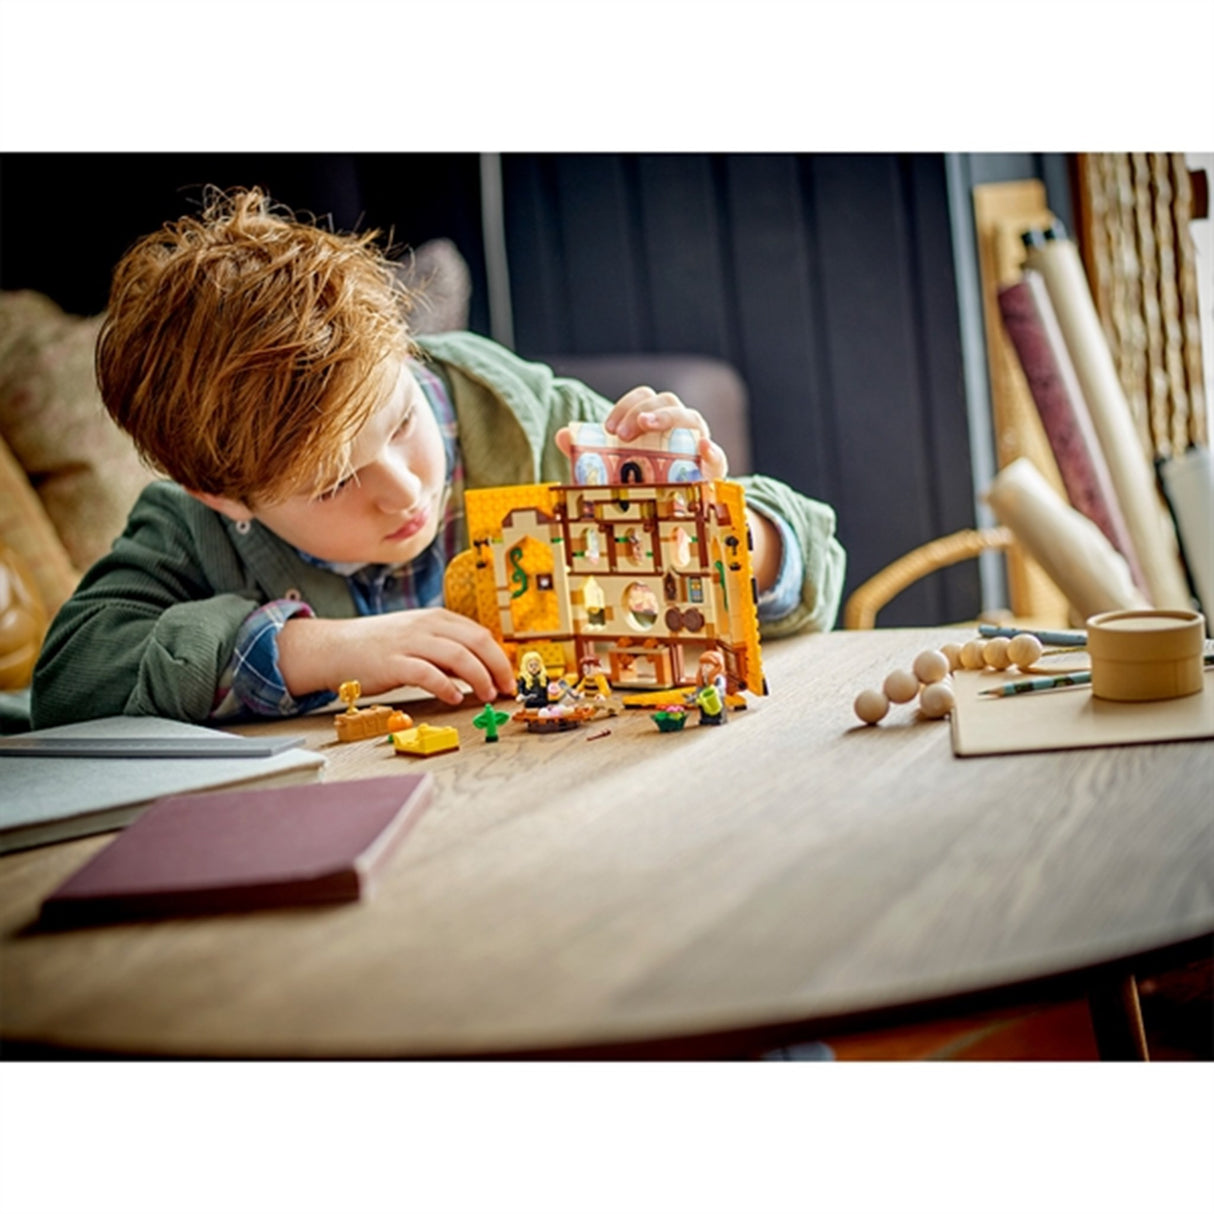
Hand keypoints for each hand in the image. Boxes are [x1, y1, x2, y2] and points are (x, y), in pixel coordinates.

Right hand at [277, 608, 516, 706]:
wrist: (335, 647)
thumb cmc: (379, 647)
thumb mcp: (418, 641)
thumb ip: (447, 654)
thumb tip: (480, 672)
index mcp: (436, 619)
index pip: (480, 634)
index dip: (500, 657)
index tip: (510, 678)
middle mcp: (426, 626)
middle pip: (476, 641)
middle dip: (498, 666)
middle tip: (506, 689)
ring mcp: (409, 642)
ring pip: (457, 655)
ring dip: (479, 677)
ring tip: (486, 695)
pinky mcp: (393, 663)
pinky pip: (427, 673)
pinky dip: (446, 686)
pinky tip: (454, 698)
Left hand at [555, 386, 728, 479]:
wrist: (678, 515)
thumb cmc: (645, 484)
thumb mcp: (615, 470)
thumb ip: (589, 453)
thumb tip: (561, 435)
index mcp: (657, 421)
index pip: (644, 398)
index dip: (626, 406)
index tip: (608, 429)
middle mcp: (680, 427)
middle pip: (667, 401)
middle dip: (643, 411)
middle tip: (622, 434)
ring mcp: (699, 445)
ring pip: (691, 419)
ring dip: (668, 418)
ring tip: (648, 426)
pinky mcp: (714, 471)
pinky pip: (718, 457)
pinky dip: (713, 451)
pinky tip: (704, 448)